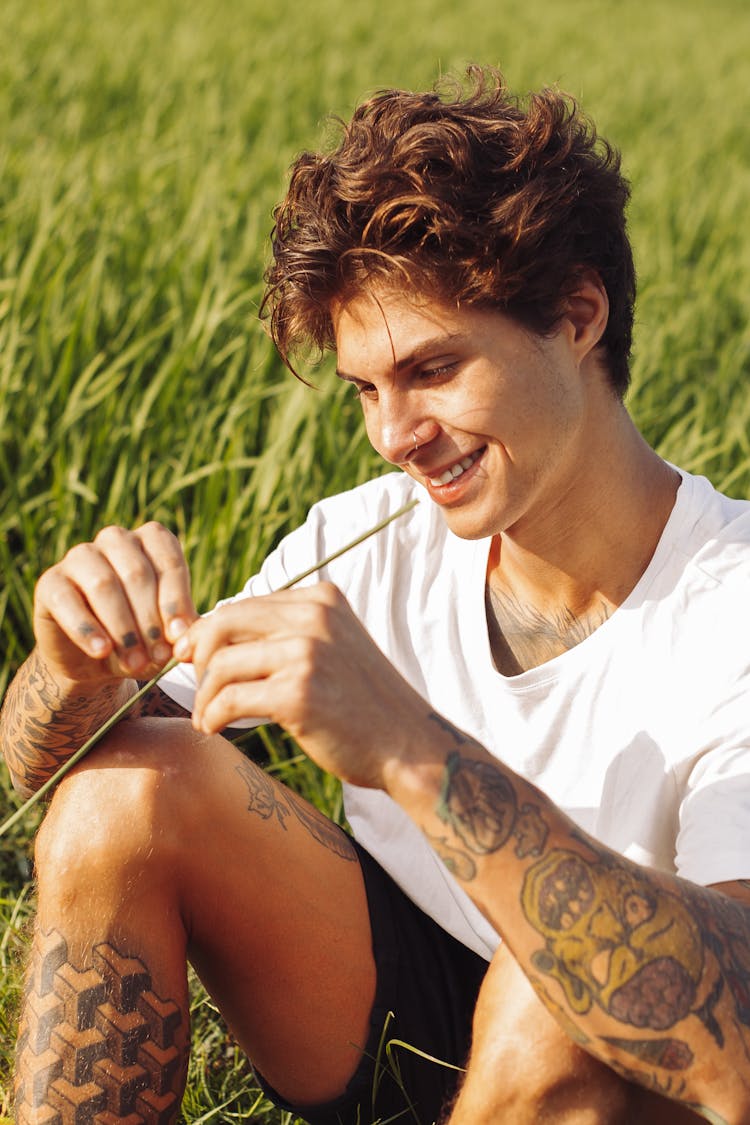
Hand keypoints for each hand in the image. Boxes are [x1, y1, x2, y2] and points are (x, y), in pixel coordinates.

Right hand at [33, 522, 197, 682]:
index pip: (169, 559)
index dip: (176, 600)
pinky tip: (101, 652)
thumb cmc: (140, 639)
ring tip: (135, 663)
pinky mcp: (50, 581)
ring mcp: (80, 556)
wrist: (93, 661)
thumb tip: (188, 636)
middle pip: (137, 573)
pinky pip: (68, 600)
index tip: (180, 637)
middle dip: (150, 620)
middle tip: (159, 658)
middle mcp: (116, 540)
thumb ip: (181, 631)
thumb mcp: (166, 636)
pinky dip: (87, 629)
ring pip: (103, 584)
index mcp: (150, 541)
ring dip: (123, 628)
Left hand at [174, 582, 430, 788]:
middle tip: (195, 688)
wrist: (409, 746)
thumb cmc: (363, 704)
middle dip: (199, 658)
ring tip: (208, 718)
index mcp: (321, 599)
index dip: (209, 633)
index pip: (243, 606)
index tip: (194, 660)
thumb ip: (284, 635)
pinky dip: (212, 716)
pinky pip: (230, 699)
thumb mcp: (331, 649)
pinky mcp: (298, 693)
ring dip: (204, 696)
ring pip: (221, 664)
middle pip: (223, 624)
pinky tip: (215, 729)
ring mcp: (307, 653)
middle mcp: (314, 617)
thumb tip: (209, 637)